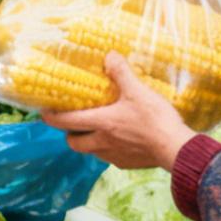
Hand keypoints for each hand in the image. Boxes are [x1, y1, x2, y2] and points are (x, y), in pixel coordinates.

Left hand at [41, 55, 194, 169]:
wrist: (176, 149)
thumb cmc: (155, 119)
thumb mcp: (137, 90)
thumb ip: (121, 72)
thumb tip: (109, 55)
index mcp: (101, 123)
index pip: (65, 122)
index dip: (51, 117)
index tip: (44, 112)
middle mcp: (102, 143)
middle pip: (74, 143)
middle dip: (69, 133)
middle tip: (72, 122)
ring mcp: (114, 156)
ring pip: (91, 152)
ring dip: (89, 142)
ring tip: (97, 130)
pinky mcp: (127, 164)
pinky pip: (110, 158)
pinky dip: (108, 149)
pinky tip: (120, 140)